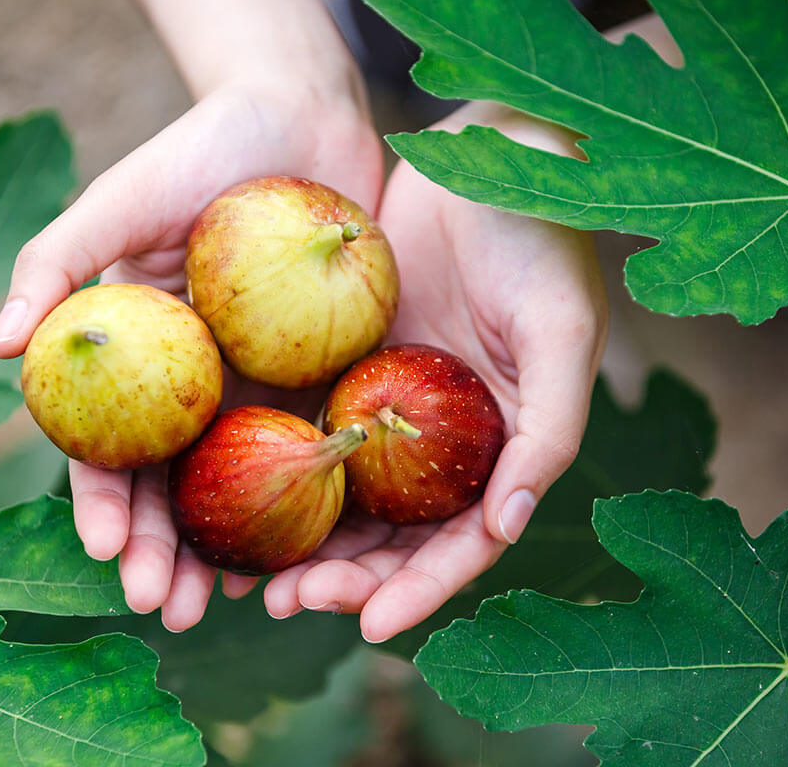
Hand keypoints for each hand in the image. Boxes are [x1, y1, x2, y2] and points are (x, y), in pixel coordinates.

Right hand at [0, 77, 383, 630]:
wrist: (302, 120)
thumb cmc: (200, 151)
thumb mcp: (120, 200)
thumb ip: (55, 264)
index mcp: (135, 358)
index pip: (106, 445)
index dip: (101, 501)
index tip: (103, 549)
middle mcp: (191, 387)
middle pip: (170, 487)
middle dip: (161, 553)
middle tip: (167, 610)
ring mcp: (257, 389)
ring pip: (237, 486)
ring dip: (227, 550)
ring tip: (228, 605)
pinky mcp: (321, 378)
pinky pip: (311, 449)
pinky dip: (303, 503)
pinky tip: (308, 552)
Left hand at [261, 105, 608, 642]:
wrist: (488, 159)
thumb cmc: (543, 242)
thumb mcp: (560, 331)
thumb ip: (546, 431)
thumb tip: (509, 527)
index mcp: (497, 446)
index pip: (459, 540)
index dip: (420, 589)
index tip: (371, 628)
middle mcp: (438, 439)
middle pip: (389, 532)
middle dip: (345, 578)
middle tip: (287, 603)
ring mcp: (385, 403)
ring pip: (337, 493)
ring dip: (298, 539)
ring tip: (248, 577)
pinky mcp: (338, 363)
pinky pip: (300, 425)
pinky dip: (269, 465)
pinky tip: (227, 492)